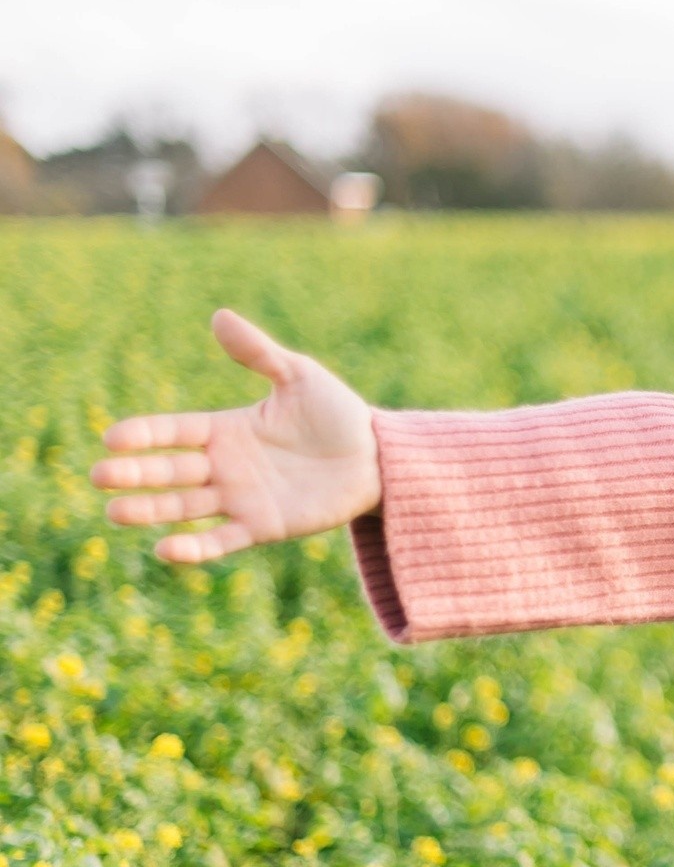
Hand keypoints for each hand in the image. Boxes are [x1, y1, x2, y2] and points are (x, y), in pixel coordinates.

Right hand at [90, 310, 381, 562]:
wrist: (378, 457)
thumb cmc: (338, 413)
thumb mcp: (299, 377)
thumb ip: (259, 353)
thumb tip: (219, 316)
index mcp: (226, 429)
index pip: (174, 431)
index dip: (144, 434)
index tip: (112, 437)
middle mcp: (225, 466)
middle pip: (171, 471)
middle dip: (135, 474)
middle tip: (101, 475)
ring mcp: (241, 498)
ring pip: (185, 507)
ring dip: (151, 511)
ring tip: (115, 513)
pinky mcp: (263, 526)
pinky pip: (222, 540)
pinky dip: (194, 548)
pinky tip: (165, 550)